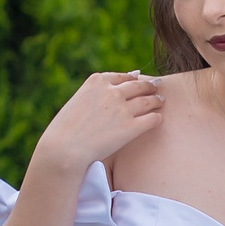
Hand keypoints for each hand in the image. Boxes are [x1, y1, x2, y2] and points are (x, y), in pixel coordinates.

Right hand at [33, 70, 164, 179]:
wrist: (63, 148)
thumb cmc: (66, 129)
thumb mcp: (77, 101)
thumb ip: (94, 93)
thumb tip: (108, 90)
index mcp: (97, 81)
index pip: (122, 77)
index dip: (133, 79)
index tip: (138, 80)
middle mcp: (112, 92)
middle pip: (138, 86)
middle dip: (149, 86)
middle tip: (156, 87)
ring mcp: (123, 109)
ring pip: (148, 100)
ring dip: (156, 100)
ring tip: (161, 101)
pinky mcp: (131, 128)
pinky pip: (152, 119)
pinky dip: (157, 118)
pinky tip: (158, 119)